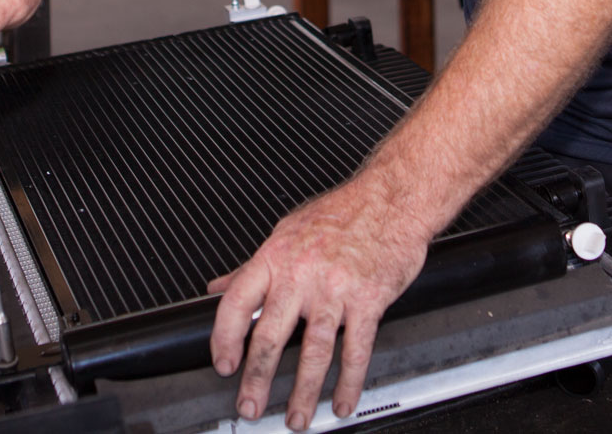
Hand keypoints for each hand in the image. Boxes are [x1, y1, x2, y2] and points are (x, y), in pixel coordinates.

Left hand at [208, 174, 428, 430]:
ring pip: (314, 351)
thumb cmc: (342, 213)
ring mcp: (336, 289)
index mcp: (276, 256)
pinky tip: (341, 401)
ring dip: (303, 391)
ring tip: (296, 417)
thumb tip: (219, 288)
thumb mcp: (286, 232)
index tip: (223, 364)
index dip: (224, 338)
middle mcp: (302, 275)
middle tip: (249, 405)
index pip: (237, 303)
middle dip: (256, 378)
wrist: (392, 199)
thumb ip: (252, 267)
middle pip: (271, 335)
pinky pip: (356, 350)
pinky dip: (348, 382)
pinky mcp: (369, 301)